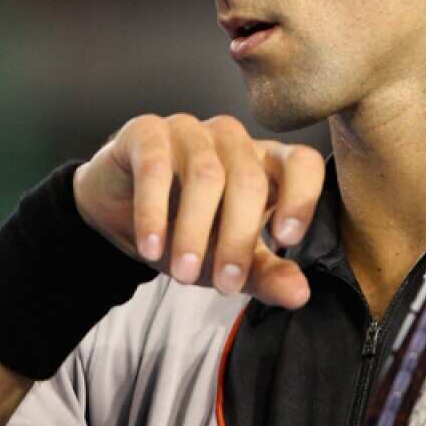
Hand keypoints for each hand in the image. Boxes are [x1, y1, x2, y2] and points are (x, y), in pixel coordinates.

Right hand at [72, 114, 322, 308]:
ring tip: (184, 274)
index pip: (302, 164)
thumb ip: (266, 273)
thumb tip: (299, 295)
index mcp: (266, 163)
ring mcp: (192, 130)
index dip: (302, 197)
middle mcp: (233, 140)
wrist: (122, 214)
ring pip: (205, 175)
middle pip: (249, 180)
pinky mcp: (148, 131)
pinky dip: (153, 213)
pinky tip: (151, 248)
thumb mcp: (231, 259)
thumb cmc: (189, 229)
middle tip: (226, 284)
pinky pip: (155, 168)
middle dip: (237, 238)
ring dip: (195, 231)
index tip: (286, 240)